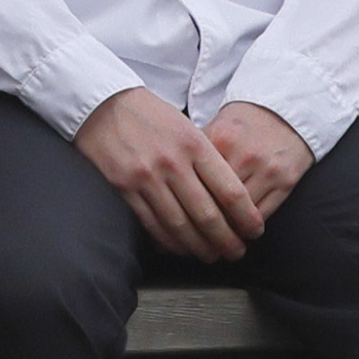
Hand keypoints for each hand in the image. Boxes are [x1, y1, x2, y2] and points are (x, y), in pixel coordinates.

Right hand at [73, 85, 305, 261]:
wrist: (103, 103)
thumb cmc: (149, 114)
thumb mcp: (187, 127)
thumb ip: (207, 158)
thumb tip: (230, 197)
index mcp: (195, 144)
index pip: (230, 192)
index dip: (246, 218)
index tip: (254, 231)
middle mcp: (173, 163)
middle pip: (208, 215)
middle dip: (227, 240)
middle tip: (237, 252)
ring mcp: (147, 177)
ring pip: (181, 225)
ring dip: (199, 247)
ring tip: (211, 255)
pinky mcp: (125, 188)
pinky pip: (152, 224)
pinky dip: (169, 242)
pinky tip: (180, 248)